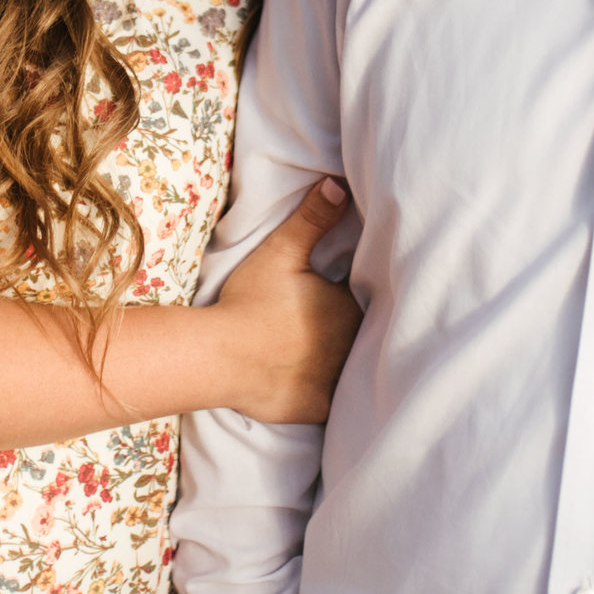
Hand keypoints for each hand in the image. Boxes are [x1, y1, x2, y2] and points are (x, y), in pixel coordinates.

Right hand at [210, 179, 361, 423]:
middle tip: (339, 324)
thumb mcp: (282, 251)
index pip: (372, 302)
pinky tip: (323, 384)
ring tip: (335, 353)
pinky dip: (333, 394)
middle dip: (364, 331)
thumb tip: (339, 184)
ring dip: (352, 363)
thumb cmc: (251, 301)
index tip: (354, 295)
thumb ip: (314, 218)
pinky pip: (337, 402)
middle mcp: (353, 348)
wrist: (220, 356)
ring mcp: (337, 382)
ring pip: (356, 370)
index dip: (366, 298)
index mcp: (350, 309)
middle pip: (368, 337)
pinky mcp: (320, 409)